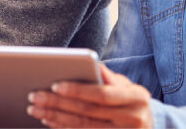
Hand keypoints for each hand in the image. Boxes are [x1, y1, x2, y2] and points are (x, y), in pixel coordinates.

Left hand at [27, 63, 152, 127]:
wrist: (149, 127)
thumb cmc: (132, 102)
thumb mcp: (128, 87)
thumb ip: (110, 78)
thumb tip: (94, 63)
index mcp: (137, 99)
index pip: (102, 95)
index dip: (78, 91)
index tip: (55, 85)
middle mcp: (132, 120)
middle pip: (88, 112)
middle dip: (58, 104)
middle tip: (36, 96)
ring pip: (82, 128)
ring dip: (55, 118)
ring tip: (36, 110)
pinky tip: (49, 121)